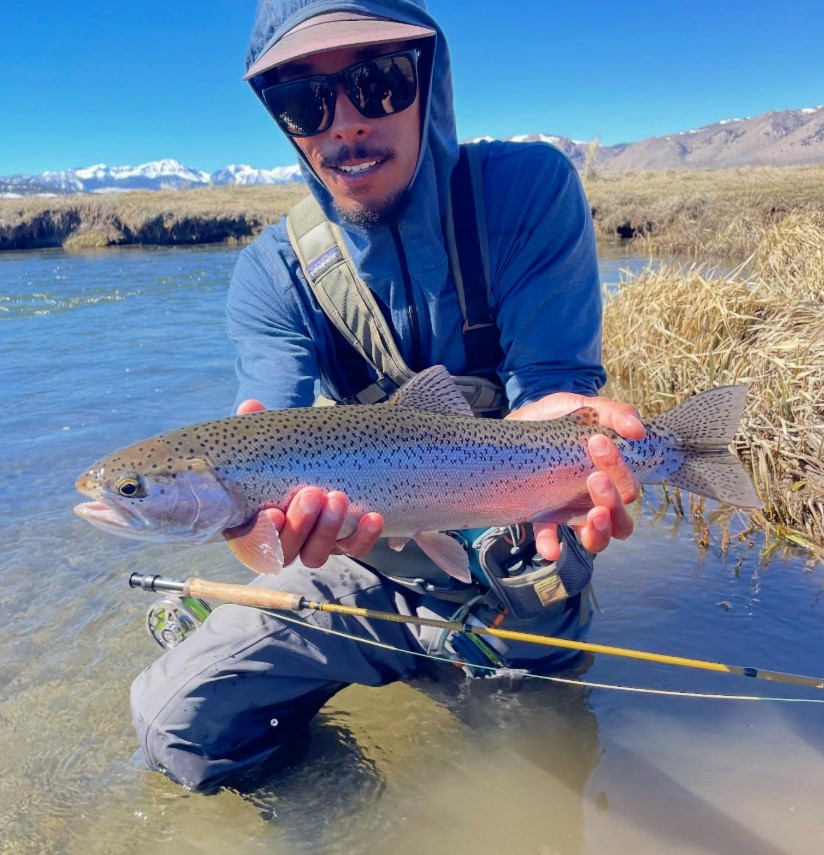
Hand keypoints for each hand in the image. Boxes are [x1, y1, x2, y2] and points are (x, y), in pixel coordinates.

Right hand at [237, 399, 383, 567]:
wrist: (319, 464)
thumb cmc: (285, 458)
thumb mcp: (273, 442)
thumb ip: (260, 429)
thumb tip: (251, 407)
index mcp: (253, 523)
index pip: (252, 540)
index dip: (261, 533)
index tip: (271, 513)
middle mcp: (281, 541)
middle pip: (286, 549)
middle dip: (300, 524)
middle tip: (312, 494)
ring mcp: (312, 545)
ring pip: (316, 553)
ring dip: (329, 529)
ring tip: (339, 497)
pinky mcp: (342, 543)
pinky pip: (353, 548)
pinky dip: (364, 537)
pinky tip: (373, 517)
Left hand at [506, 393, 644, 560]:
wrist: (519, 422)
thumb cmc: (559, 418)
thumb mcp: (586, 407)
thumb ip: (615, 413)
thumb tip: (638, 429)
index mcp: (610, 477)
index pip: (628, 488)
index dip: (620, 471)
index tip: (598, 442)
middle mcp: (594, 499)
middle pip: (621, 521)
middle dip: (612, 500)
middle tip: (593, 477)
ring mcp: (568, 510)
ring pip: (597, 539)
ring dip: (599, 532)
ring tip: (592, 516)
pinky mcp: (540, 514)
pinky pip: (549, 538)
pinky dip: (551, 545)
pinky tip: (550, 548)